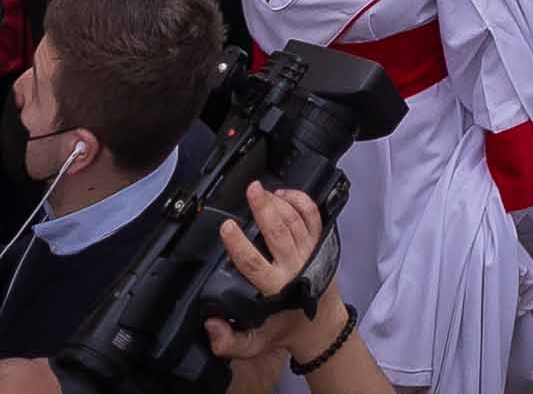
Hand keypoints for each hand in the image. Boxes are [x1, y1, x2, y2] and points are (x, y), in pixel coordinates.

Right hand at [201, 183, 336, 361]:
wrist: (320, 328)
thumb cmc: (283, 329)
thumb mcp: (253, 343)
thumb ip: (228, 341)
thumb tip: (211, 324)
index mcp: (275, 289)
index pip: (253, 263)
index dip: (239, 243)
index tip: (227, 226)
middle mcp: (294, 267)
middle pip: (278, 232)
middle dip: (264, 208)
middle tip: (251, 190)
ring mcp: (310, 254)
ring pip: (295, 221)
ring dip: (279, 202)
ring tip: (262, 190)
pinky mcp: (321, 245)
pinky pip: (314, 218)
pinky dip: (301, 202)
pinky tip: (286, 194)